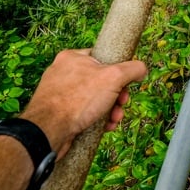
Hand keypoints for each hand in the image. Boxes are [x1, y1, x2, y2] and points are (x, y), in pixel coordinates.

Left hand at [20, 49, 147, 158]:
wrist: (48, 131)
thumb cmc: (76, 100)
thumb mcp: (113, 78)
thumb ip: (132, 69)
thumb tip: (142, 68)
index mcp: (72, 57)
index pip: (102, 58)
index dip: (118, 72)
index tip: (125, 84)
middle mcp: (63, 73)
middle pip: (101, 81)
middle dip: (116, 96)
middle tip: (121, 105)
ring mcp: (59, 94)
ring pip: (94, 99)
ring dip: (109, 110)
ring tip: (113, 120)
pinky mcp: (59, 113)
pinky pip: (84, 113)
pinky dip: (96, 120)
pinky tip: (103, 127)